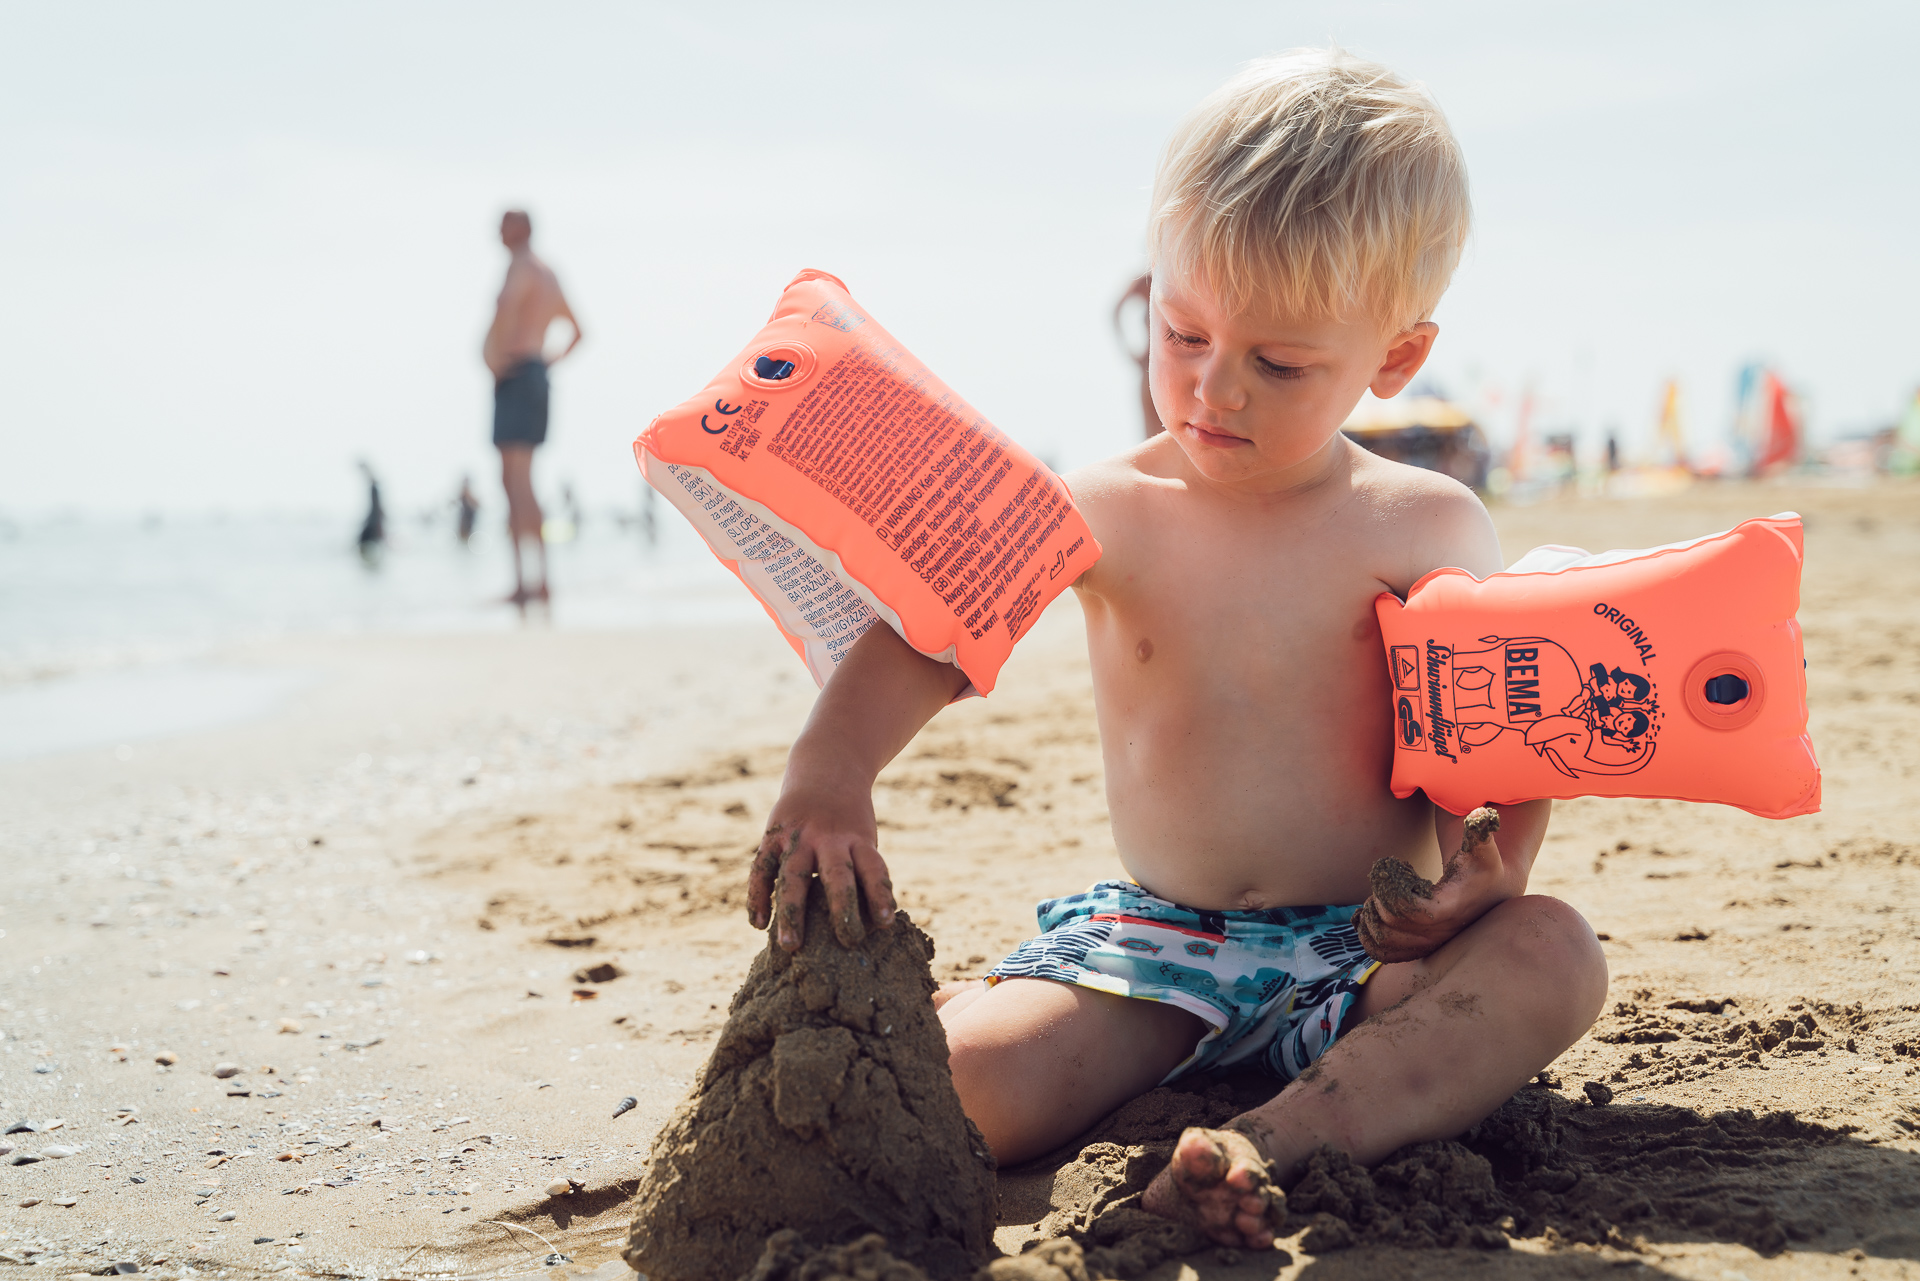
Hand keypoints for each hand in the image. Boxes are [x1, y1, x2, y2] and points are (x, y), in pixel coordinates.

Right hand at [746, 779, 895, 951]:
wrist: (826, 766)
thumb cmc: (849, 819)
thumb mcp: (863, 836)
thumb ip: (859, 872)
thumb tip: (862, 925)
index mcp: (859, 839)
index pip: (873, 869)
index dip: (880, 895)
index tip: (885, 923)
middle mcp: (829, 837)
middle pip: (837, 876)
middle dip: (841, 910)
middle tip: (847, 942)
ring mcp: (798, 836)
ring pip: (793, 876)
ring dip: (791, 912)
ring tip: (789, 945)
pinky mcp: (772, 835)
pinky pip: (762, 869)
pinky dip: (758, 896)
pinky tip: (758, 923)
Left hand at [1353, 806, 1516, 963]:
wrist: (1487, 898)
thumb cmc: (1481, 869)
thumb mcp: (1483, 850)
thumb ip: (1480, 833)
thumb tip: (1481, 813)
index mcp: (1449, 910)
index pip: (1407, 909)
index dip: (1392, 885)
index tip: (1395, 862)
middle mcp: (1437, 934)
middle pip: (1389, 922)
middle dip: (1379, 895)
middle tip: (1385, 876)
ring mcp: (1425, 945)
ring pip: (1380, 939)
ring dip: (1370, 915)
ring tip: (1378, 895)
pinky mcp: (1414, 950)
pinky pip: (1380, 952)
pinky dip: (1365, 935)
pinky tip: (1367, 912)